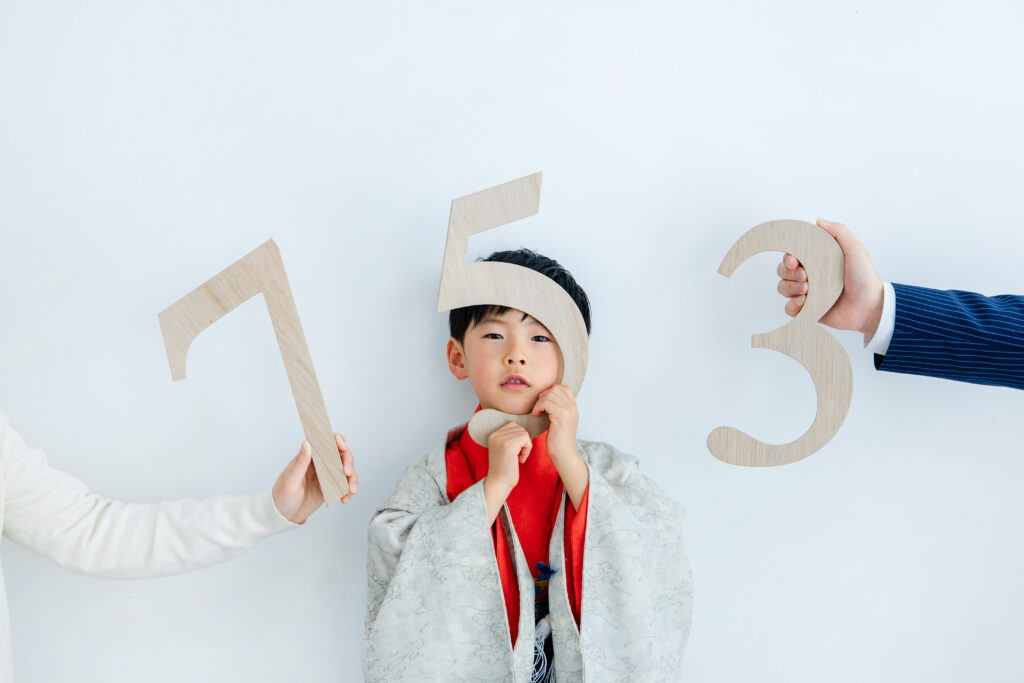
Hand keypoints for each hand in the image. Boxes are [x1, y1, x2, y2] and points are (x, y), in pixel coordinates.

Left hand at [272, 433, 357, 523]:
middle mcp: (319, 464)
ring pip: (346, 470)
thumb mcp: (289, 481)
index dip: (337, 441)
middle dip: (348, 462)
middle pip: (341, 454)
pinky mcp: (331, 487)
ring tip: (350, 491)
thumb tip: (307, 443)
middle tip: (347, 474)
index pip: (325, 442)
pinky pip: (345, 485)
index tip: (343, 447)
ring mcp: (326, 475)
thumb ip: (300, 463)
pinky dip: (348, 491)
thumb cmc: (282, 497)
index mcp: (308, 457)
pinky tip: (345, 498)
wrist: (285, 516)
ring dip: (352, 479)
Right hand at [483, 421, 531, 523]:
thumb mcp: (505, 449)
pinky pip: (526, 439)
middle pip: (519, 428)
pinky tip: (521, 460)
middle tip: (519, 455)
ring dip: (526, 446)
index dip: (519, 437)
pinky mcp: (508, 445)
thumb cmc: (505, 468)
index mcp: (493, 435)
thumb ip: (510, 437)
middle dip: (524, 441)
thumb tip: (526, 428)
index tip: (516, 451)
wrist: (499, 483)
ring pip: (524, 433)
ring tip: (519, 457)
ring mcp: (501, 439)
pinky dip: (527, 449)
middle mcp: (495, 435)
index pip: (513, 425)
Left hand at [532, 385, 587, 509]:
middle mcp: (573, 407)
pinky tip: (537, 415)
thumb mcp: (560, 421)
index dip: (551, 391)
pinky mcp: (561, 416)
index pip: (564, 388)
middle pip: (555, 389)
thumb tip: (546, 397)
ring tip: (537, 412)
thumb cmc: (558, 440)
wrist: (564, 455)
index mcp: (574, 407)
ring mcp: (568, 411)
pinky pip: (546, 403)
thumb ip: (557, 409)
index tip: (544, 403)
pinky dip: (538, 407)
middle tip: (538, 408)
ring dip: (539, 402)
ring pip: (549, 395)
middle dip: (543, 396)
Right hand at [777, 218, 884, 337]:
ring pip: (783, 287)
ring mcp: (807, 293)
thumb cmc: (864, 278)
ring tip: (807, 290)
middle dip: (788, 272)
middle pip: (783, 270)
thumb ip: (839, 232)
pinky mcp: (807, 309)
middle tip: (804, 276)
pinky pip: (789, 308)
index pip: (792, 254)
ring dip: (790, 287)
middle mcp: (809, 275)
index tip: (794, 261)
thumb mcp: (855, 250)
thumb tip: (819, 221)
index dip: (788, 257)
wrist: (869, 305)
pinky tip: (804, 302)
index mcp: (817, 260)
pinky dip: (792, 305)